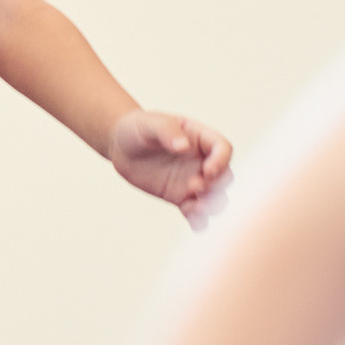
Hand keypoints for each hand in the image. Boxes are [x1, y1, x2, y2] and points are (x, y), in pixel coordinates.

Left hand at [107, 109, 234, 214]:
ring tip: (196, 207)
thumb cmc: (137, 129)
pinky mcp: (180, 197)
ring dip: (212, 205)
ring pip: (215, 197)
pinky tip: (194, 221)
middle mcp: (201, 160)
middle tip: (193, 186)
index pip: (222, 148)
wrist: (120, 147)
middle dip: (215, 185)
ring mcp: (193, 180)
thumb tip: (183, 146)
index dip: (221, 161)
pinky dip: (199, 220)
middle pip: (224, 176)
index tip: (208, 170)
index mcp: (199, 138)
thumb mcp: (149, 123)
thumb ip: (167, 131)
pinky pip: (196, 212)